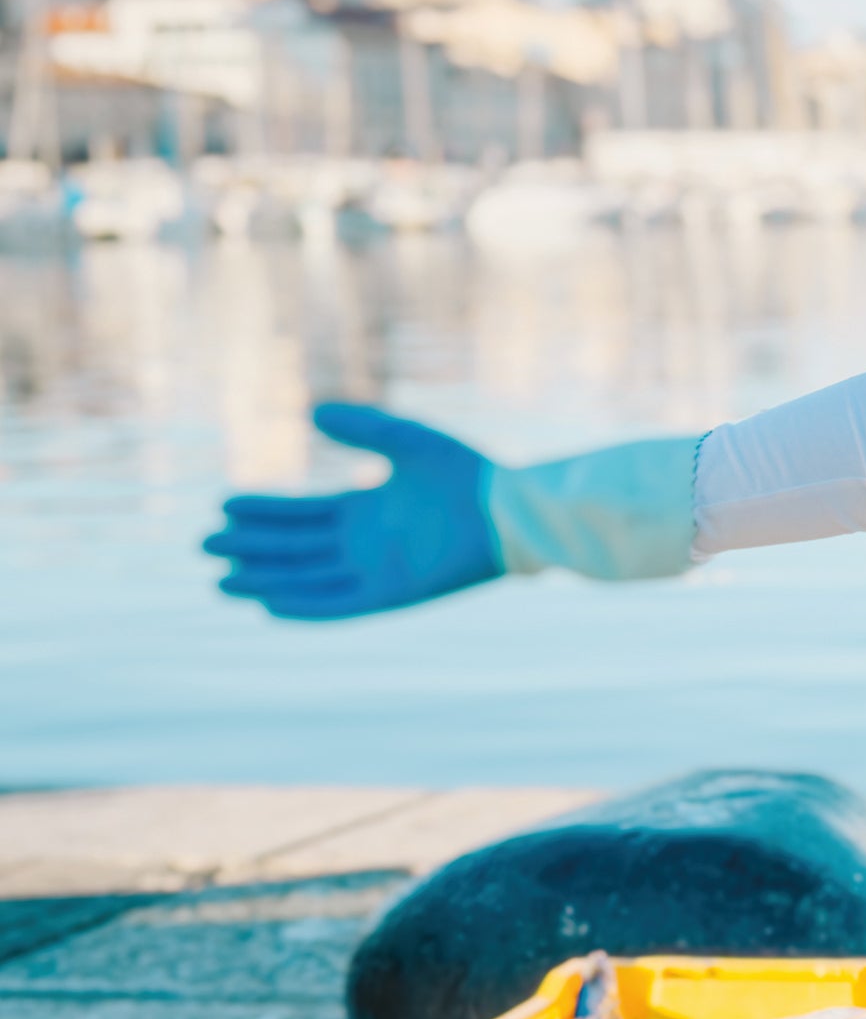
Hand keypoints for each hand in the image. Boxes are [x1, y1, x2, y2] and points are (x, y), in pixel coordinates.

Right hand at [204, 402, 504, 620]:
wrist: (508, 509)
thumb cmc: (465, 472)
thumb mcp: (406, 439)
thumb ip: (362, 427)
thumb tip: (313, 413)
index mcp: (366, 509)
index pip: (302, 515)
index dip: (264, 512)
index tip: (223, 506)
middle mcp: (366, 543)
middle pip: (295, 549)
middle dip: (252, 548)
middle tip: (205, 547)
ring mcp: (377, 571)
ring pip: (308, 579)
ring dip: (266, 580)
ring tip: (222, 581)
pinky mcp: (393, 594)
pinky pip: (340, 605)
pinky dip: (307, 606)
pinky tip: (269, 605)